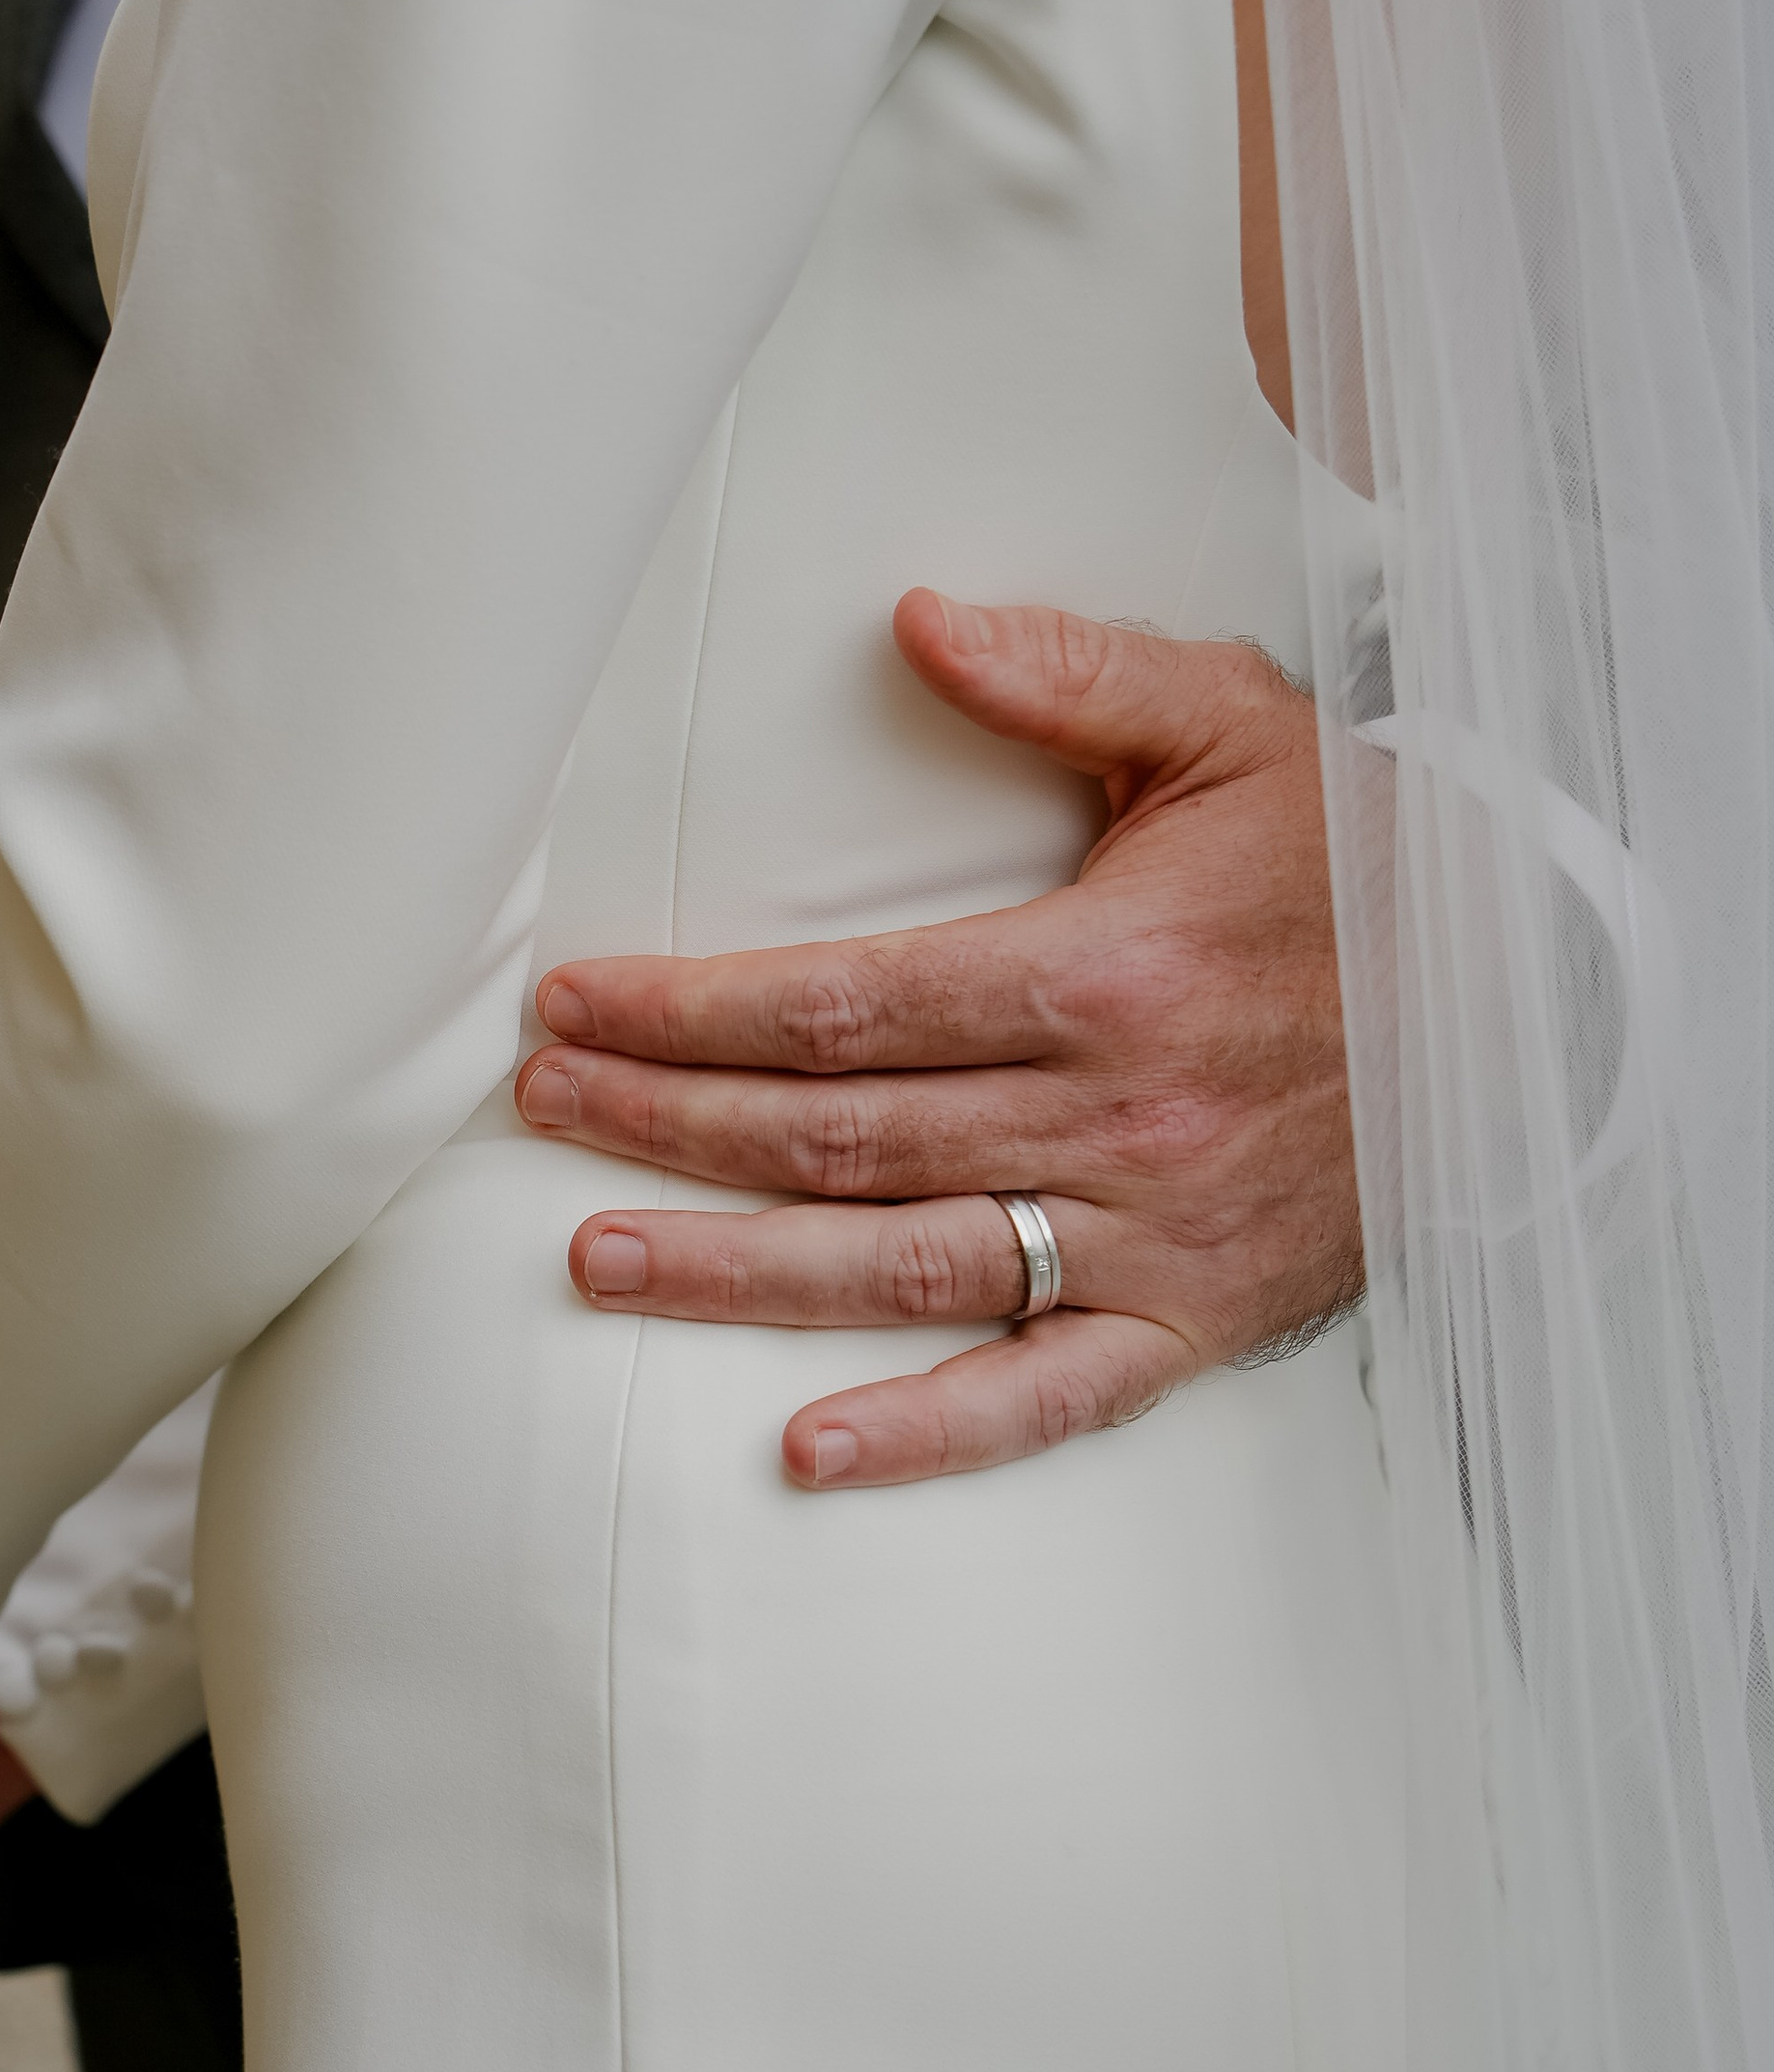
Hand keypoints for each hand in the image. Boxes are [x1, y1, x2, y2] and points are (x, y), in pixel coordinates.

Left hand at [516, 593, 1359, 1487]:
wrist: (1528, 1000)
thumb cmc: (1355, 857)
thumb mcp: (1230, 724)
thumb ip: (1067, 673)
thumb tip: (911, 620)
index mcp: (1104, 971)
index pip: (846, 1003)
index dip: (695, 1010)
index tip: (577, 1002)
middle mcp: (1115, 1116)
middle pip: (841, 1134)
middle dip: (672, 1123)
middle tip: (544, 1108)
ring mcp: (1152, 1235)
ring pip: (905, 1266)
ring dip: (736, 1271)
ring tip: (596, 1258)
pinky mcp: (1197, 1321)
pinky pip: (1048, 1395)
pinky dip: (929, 1434)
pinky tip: (808, 1452)